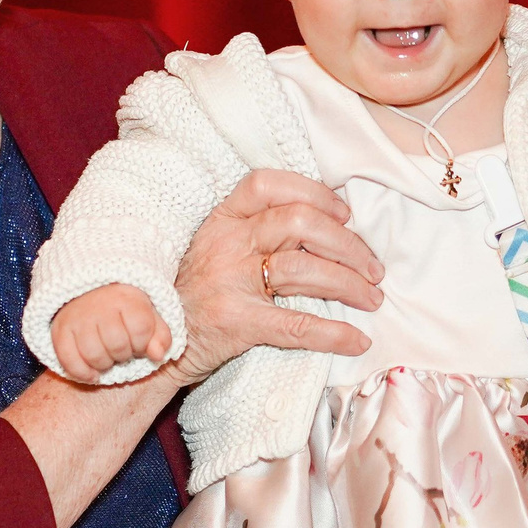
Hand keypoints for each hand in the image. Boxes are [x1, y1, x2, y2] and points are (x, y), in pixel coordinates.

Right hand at [52, 285, 172, 383]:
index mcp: (126, 298)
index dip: (143, 343)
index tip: (138, 341)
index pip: (141, 329)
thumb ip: (161, 336)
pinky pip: (69, 361)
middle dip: (124, 354)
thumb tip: (157, 355)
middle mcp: (100, 305)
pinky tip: (93, 373)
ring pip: (94, 355)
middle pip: (117, 345)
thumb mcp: (149, 316)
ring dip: (104, 364)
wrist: (88, 293)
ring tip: (108, 357)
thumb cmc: (125, 310)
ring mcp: (77, 317)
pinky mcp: (60, 330)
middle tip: (121, 349)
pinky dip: (82, 373)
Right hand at [169, 169, 384, 384]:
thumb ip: (257, 232)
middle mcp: (226, 244)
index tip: (343, 214)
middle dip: (347, 244)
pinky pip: (296, 325)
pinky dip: (334, 334)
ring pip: (303, 270)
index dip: (313, 193)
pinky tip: (357, 339)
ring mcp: (230, 283)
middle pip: (299, 223)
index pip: (268, 185)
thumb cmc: (197, 294)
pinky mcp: (238, 324)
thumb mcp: (217, 248)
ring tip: (372, 298)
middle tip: (373, 267)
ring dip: (349, 285)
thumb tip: (327, 226)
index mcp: (222, 220)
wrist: (154, 343)